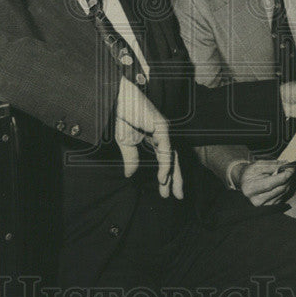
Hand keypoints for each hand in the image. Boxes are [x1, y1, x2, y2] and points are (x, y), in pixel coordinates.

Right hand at [114, 76, 183, 198]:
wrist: (118, 100)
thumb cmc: (121, 116)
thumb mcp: (125, 142)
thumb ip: (131, 158)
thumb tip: (129, 175)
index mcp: (156, 137)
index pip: (165, 160)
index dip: (166, 176)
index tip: (166, 192)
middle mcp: (163, 134)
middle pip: (173, 159)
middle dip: (176, 179)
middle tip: (177, 196)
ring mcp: (164, 130)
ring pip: (173, 156)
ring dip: (173, 175)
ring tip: (172, 191)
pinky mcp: (162, 126)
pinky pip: (165, 149)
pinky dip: (165, 164)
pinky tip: (162, 177)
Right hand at [235, 159, 293, 206]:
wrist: (245, 182)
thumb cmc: (251, 173)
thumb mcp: (258, 165)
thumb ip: (272, 165)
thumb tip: (285, 165)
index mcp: (251, 188)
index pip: (271, 184)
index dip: (283, 176)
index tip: (291, 168)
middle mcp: (257, 200)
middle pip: (280, 188)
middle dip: (288, 177)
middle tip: (290, 168)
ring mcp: (265, 205)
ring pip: (284, 192)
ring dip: (287, 182)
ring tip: (283, 174)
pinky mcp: (271, 207)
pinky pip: (283, 196)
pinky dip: (285, 187)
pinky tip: (281, 182)